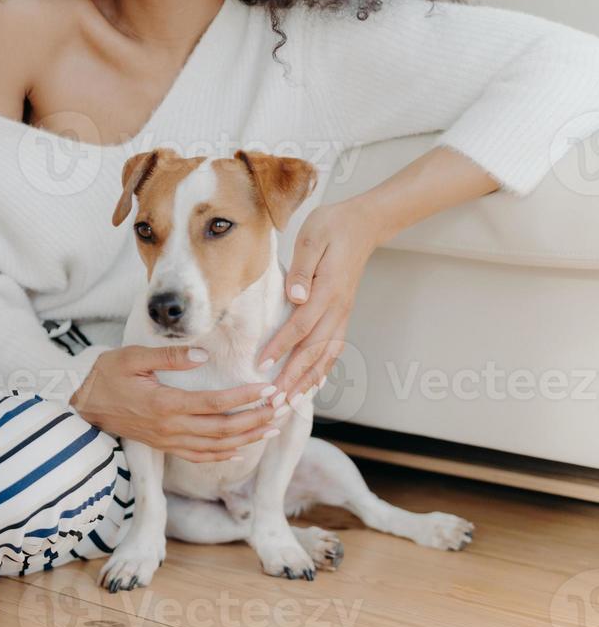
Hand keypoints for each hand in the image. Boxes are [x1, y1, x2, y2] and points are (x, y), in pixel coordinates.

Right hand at [69, 344, 284, 462]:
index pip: (215, 404)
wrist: (82, 406)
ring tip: (272, 427)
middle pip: (223, 429)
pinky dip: (223, 454)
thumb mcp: (132, 357)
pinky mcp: (164, 445)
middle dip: (256, 419)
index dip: (244, 398)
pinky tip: (240, 449)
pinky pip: (199, 455)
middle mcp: (170, 427)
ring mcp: (168, 440)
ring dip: (247, 438)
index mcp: (165, 404)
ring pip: (216, 446)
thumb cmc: (105, 377)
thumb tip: (201, 355)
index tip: (267, 389)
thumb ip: (168, 357)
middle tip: (280, 407)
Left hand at [256, 200, 382, 399]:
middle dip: (293, 378)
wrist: (363, 224)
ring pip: (326, 355)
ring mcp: (343, 313)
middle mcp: (338, 308)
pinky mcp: (342, 314)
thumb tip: (295, 296)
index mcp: (327, 291)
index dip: (280, 347)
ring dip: (307, 381)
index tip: (261, 365)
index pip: (300, 326)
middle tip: (273, 401)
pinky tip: (311, 383)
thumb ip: (303, 269)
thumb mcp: (312, 238)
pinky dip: (323, 369)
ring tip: (289, 402)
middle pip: (313, 350)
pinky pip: (334, 348)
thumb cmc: (333, 227)